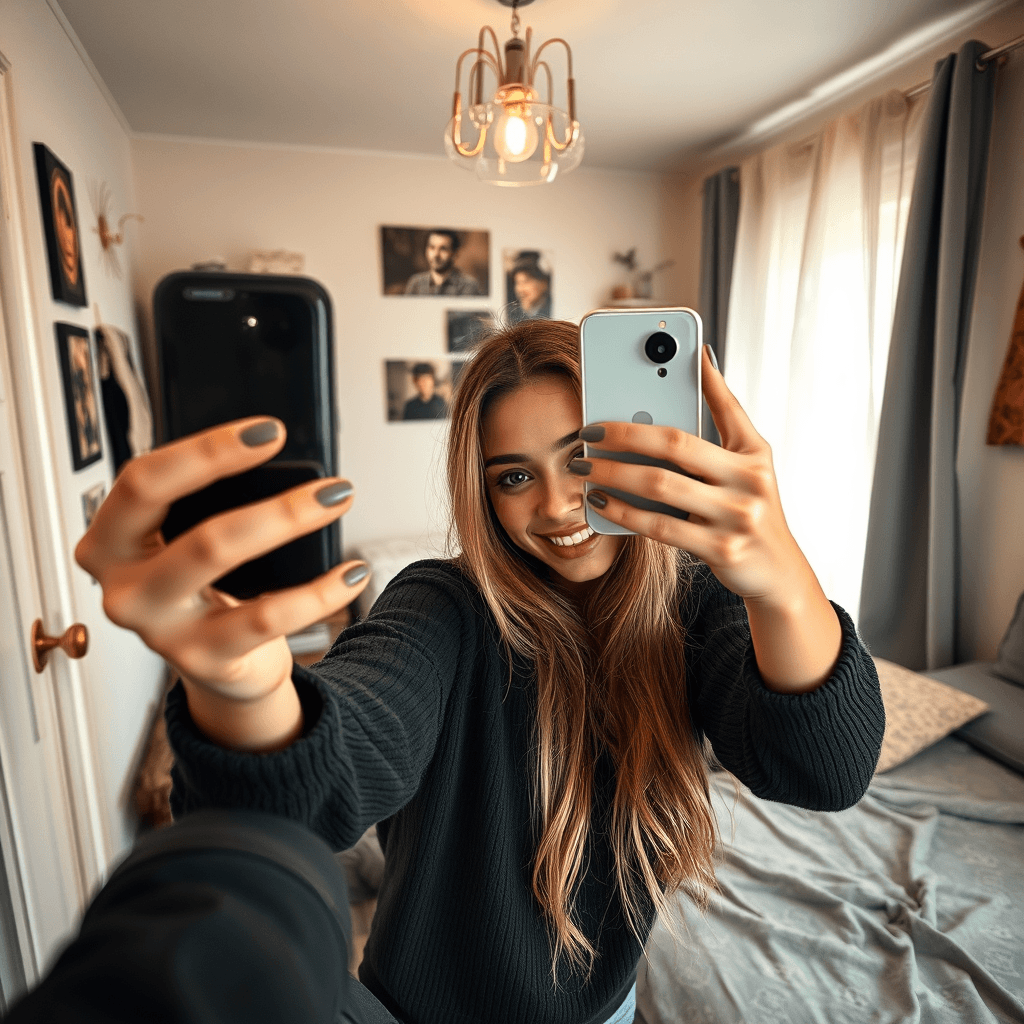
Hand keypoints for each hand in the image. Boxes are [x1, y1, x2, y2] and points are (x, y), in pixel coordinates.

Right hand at [75, 417, 369, 722]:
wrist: (216, 662)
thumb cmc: (203, 584)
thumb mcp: (188, 538)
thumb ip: (207, 502)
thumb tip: (272, 453)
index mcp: (111, 540)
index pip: (145, 482)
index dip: (207, 451)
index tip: (270, 431)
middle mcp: (123, 586)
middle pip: (194, 528)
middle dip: (268, 498)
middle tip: (326, 481)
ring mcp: (159, 628)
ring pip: (223, 560)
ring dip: (292, 523)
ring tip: (338, 501)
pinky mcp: (202, 659)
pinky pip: (268, 618)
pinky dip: (320, 591)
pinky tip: (352, 572)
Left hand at [575, 346, 812, 604]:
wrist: (779, 574)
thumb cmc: (750, 509)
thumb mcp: (749, 464)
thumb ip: (724, 418)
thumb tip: (700, 360)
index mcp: (754, 453)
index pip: (723, 406)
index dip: (694, 379)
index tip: (650, 357)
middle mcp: (750, 480)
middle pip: (675, 445)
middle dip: (626, 434)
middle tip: (589, 431)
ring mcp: (737, 516)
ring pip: (661, 486)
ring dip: (614, 473)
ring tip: (584, 467)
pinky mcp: (721, 549)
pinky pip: (660, 527)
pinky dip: (625, 511)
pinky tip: (600, 501)